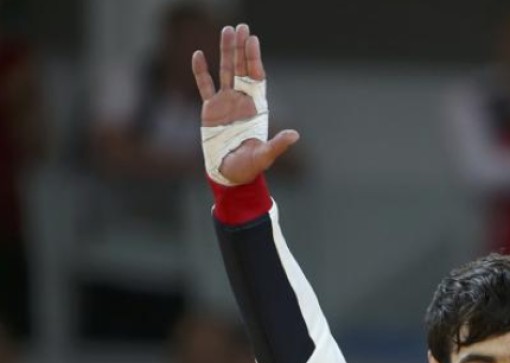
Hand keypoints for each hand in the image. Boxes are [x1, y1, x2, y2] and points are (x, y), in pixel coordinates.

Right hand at [192, 23, 298, 184]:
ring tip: (226, 30)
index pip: (256, 77)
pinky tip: (198, 54)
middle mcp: (242, 100)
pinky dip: (200, 70)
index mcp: (257, 107)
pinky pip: (204, 85)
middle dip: (241, 48)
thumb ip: (278, 144)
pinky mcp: (210, 109)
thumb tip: (294, 135)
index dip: (254, 58)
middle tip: (241, 26)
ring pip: (225, 71)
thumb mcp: (266, 155)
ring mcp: (226, 102)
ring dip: (225, 52)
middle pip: (241, 68)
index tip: (253, 40)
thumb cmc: (251, 166)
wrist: (231, 173)